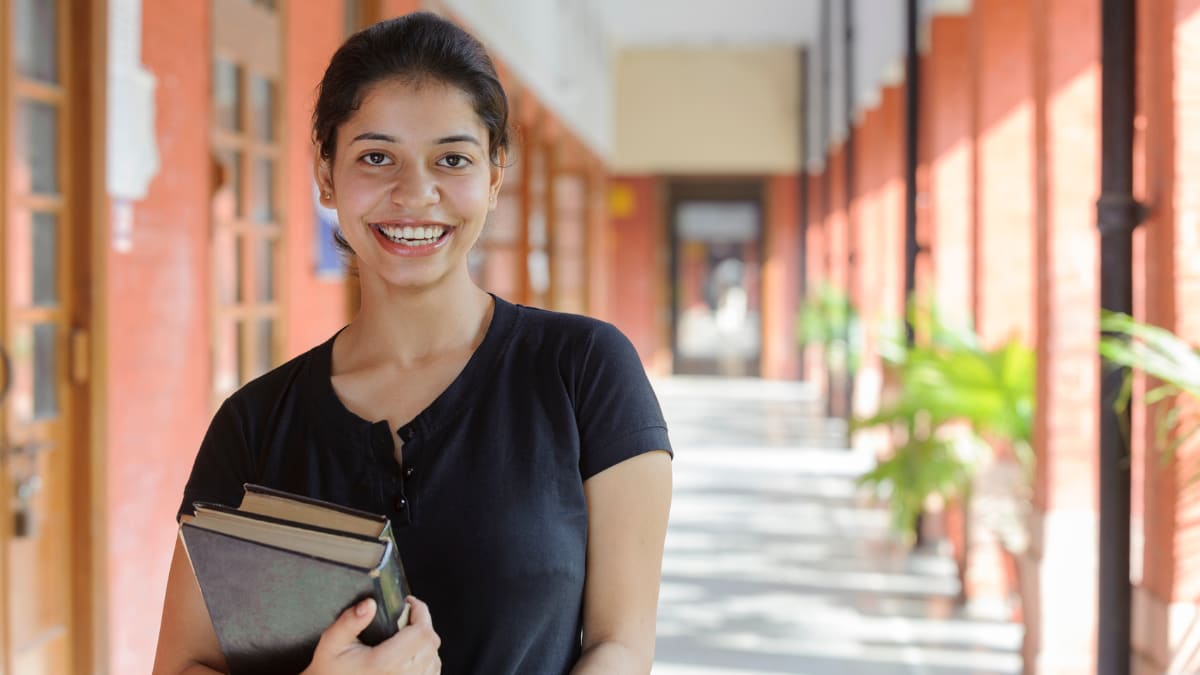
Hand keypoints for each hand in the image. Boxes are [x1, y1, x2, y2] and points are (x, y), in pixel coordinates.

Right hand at [303, 596, 440, 673]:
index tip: (410, 604)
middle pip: (431, 643)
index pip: (422, 633)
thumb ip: (350, 621)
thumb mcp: (332, 642)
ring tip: (407, 635)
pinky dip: (427, 662)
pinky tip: (411, 655)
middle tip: (406, 617)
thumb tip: (370, 604)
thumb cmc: (330, 671)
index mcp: (384, 663)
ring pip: (434, 660)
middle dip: (422, 624)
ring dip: (426, 643)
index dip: (421, 612)